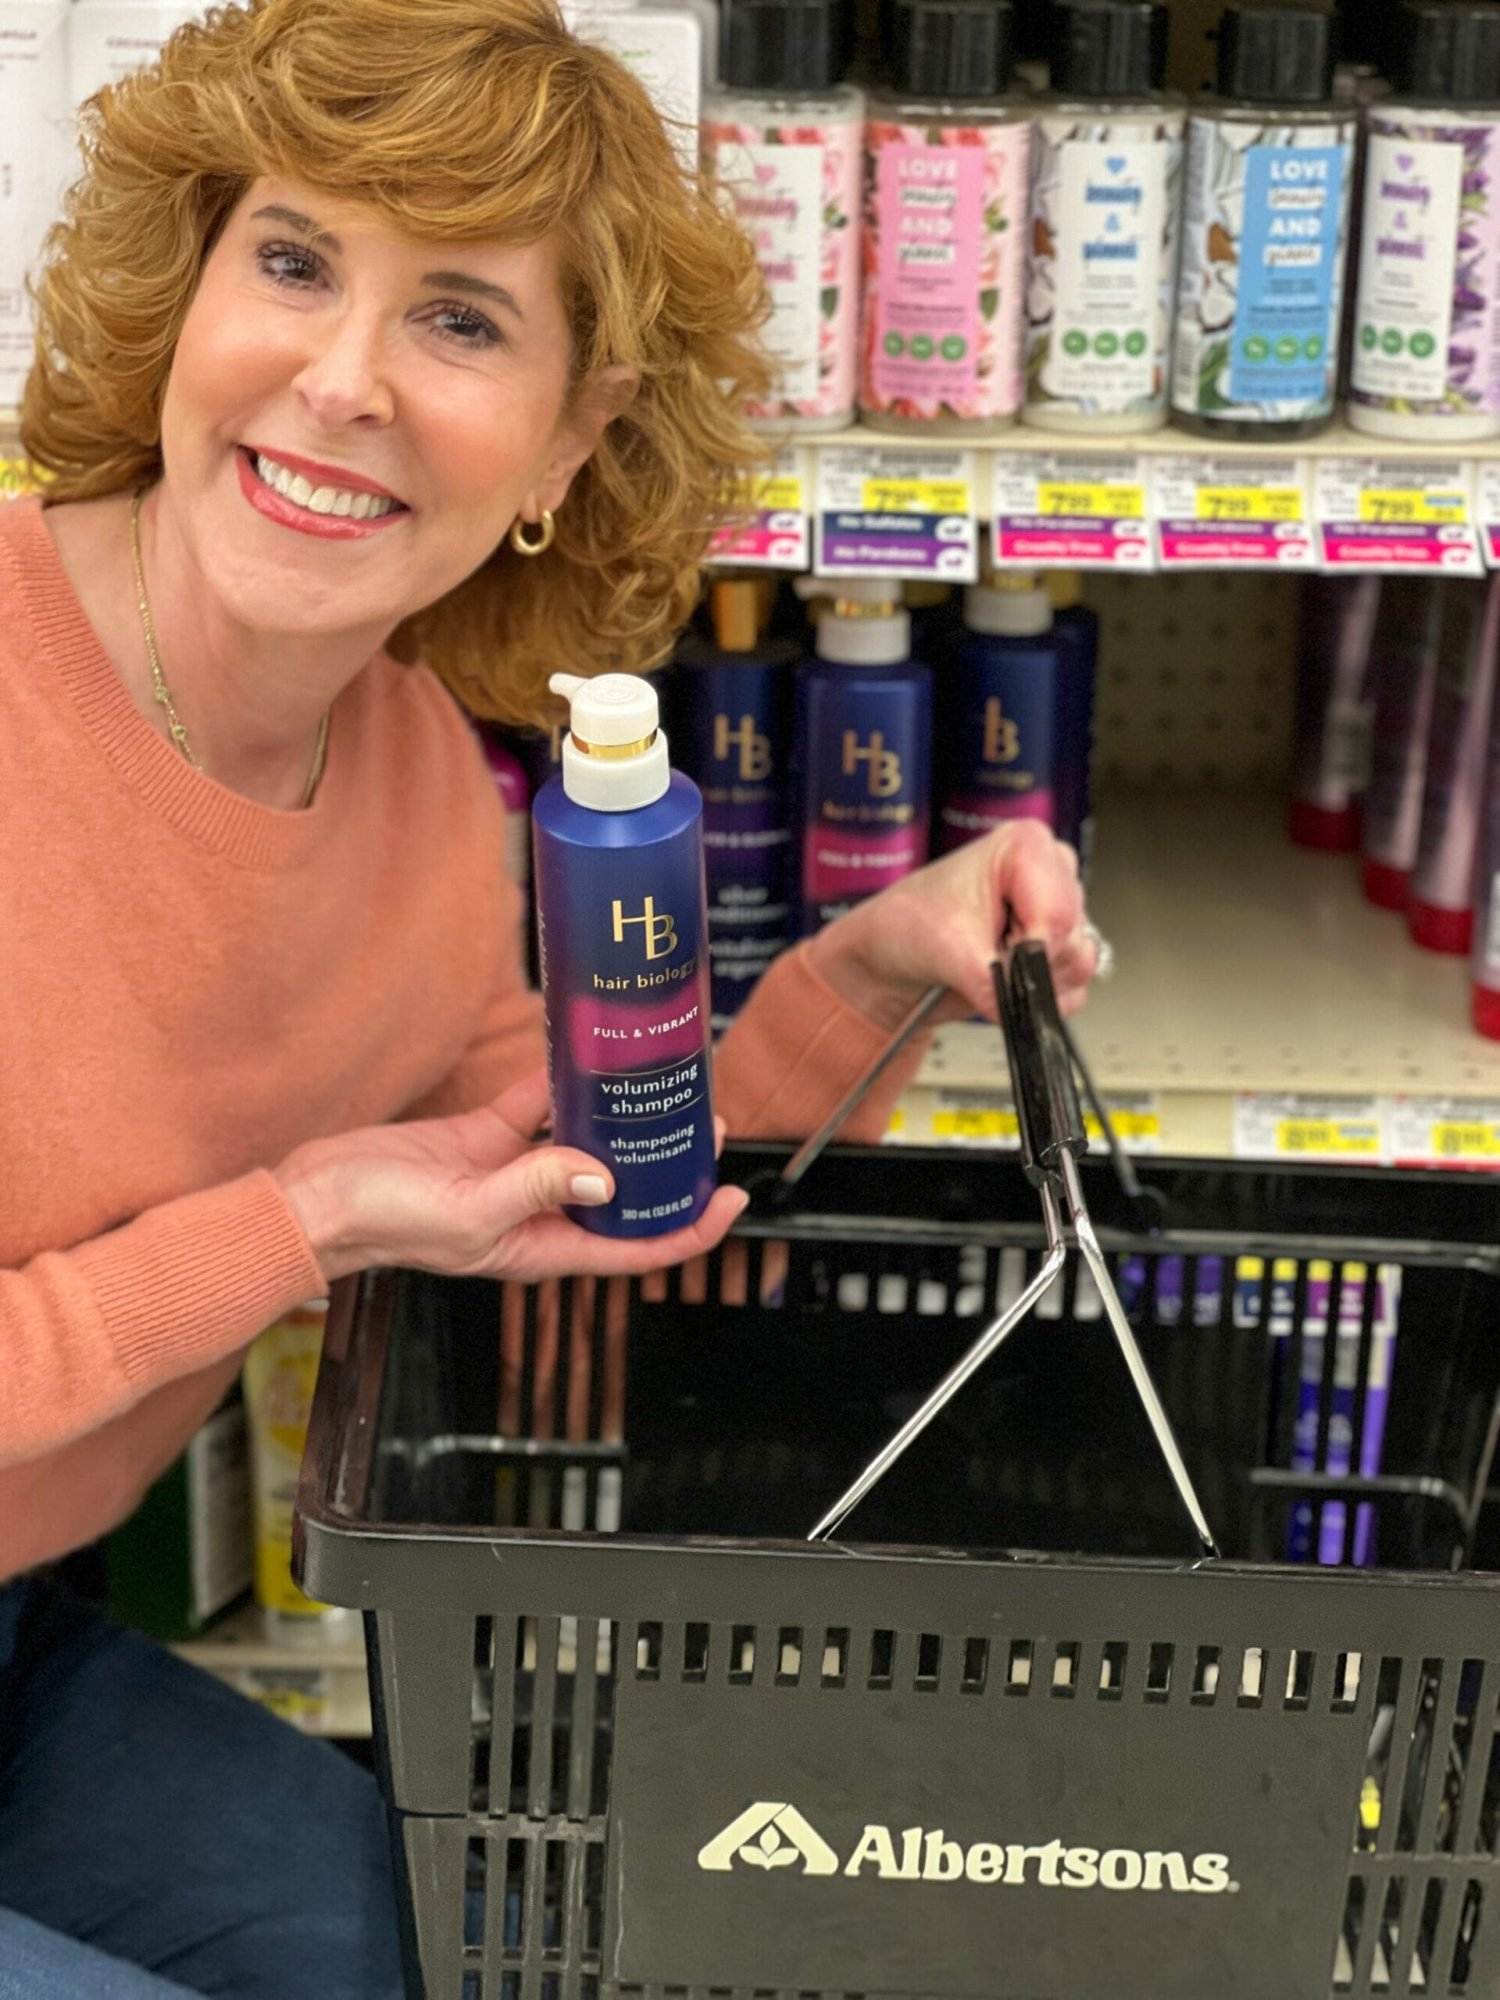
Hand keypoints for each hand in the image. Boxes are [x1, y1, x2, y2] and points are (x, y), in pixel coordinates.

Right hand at [273, 1069, 746, 1284]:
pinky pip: (536, 1106)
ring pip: (586, 1143)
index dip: (690, 1228)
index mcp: (543, 1248)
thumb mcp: (467, 1210)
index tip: (733, 1198)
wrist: (319, 1197)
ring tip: (660, 1078)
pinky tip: (585, 1048)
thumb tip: (603, 1172)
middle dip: (667, 1161)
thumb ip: (535, 1186)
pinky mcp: (485, 1138)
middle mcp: (540, 1214)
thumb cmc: (385, 1222)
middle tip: (705, 1117)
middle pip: (624, 1191)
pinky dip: (560, 1080)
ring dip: (621, 1116)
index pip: (637, 1246)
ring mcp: (514, 1174)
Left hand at [805, 821, 1095, 1032]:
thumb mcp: (943, 948)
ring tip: (988, 967)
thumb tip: (1020, 1005)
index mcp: (1027, 848)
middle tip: (985, 959)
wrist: (892, 956)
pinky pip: (1072, 989)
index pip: (1058, 910)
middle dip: (1029, 965)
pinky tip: (1002, 982)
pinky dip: (1038, 999)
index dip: (1031, 947)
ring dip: (1034, 983)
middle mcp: (1051, 874)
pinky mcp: (1057, 951)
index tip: (997, 957)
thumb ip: (989, 980)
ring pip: (1078, 965)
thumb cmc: (907, 925)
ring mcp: (1057, 913)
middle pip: (1073, 938)